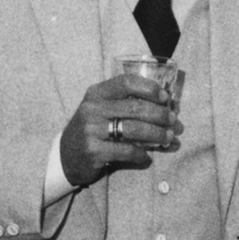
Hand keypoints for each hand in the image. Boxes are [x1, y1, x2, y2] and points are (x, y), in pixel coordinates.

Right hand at [59, 74, 182, 185]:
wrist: (65, 156)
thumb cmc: (92, 129)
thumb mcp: (102, 109)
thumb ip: (126, 104)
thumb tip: (167, 105)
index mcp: (96, 93)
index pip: (126, 82)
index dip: (149, 89)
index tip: (165, 98)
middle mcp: (93, 108)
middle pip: (135, 108)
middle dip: (160, 115)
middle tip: (173, 122)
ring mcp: (91, 130)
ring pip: (134, 129)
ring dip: (156, 135)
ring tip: (168, 139)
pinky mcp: (93, 151)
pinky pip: (126, 151)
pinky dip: (141, 155)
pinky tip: (147, 157)